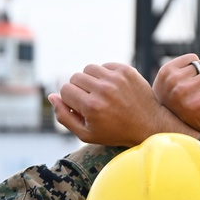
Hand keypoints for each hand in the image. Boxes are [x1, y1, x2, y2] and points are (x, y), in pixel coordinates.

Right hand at [48, 63, 199, 146]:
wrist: (148, 125)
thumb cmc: (114, 132)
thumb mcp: (85, 134)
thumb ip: (64, 117)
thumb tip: (51, 97)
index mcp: (91, 106)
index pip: (65, 90)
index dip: (68, 100)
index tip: (79, 108)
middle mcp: (103, 89)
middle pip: (75, 77)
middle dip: (77, 89)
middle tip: (89, 101)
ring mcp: (116, 78)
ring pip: (88, 69)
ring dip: (89, 80)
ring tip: (98, 93)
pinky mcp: (126, 70)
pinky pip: (104, 66)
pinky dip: (104, 75)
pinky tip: (111, 88)